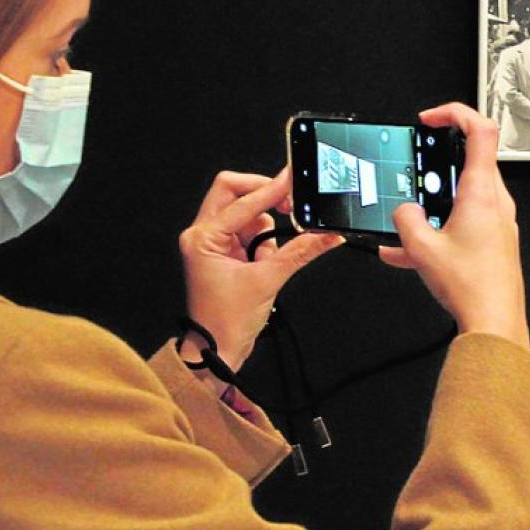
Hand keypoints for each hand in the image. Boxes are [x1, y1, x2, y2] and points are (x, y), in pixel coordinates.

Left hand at [180, 167, 343, 369]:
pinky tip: (263, 264)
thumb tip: (326, 234)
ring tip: (267, 260)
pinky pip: (250, 231)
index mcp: (202, 238)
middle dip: (262, 197)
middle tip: (288, 205)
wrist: (217, 350)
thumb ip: (299, 252)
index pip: (241, 202)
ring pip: (245, 213)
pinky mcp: (224, 252)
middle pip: (233, 193)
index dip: (270, 190)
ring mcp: (213, 242)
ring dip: (265, 229)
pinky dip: (264, 242)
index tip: (291, 179)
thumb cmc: (226, 322)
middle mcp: (202, 235)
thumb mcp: (268, 281)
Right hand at [378, 103, 529, 349]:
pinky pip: (464, 222)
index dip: (454, 113)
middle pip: (469, 161)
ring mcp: (498, 221)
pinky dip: (440, 227)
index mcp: (482, 192)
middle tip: (415, 170)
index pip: (480, 129)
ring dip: (434, 202)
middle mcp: (496, 202)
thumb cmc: (473, 287)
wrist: (495, 322)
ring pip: (463, 195)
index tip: (431, 118)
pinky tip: (410, 252)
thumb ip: (405, 220)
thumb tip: (403, 211)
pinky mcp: (495, 241)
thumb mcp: (423, 249)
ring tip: (407, 220)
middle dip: (435, 165)